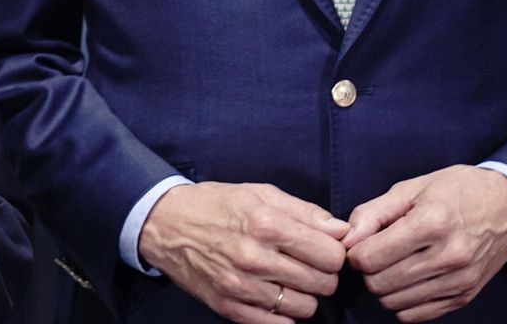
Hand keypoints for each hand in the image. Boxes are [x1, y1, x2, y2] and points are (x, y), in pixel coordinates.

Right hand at [139, 181, 348, 321]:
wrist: (163, 224)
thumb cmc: (215, 205)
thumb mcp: (259, 194)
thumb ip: (305, 212)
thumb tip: (342, 231)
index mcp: (265, 224)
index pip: (331, 255)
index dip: (333, 252)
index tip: (321, 248)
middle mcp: (253, 257)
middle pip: (323, 283)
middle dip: (322, 274)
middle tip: (305, 264)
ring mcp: (240, 286)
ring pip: (306, 308)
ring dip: (304, 295)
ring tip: (288, 279)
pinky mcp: (228, 307)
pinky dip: (284, 313)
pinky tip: (273, 295)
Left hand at [344, 165, 506, 320]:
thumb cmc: (455, 191)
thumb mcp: (410, 188)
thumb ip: (372, 214)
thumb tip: (347, 240)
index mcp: (432, 223)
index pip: (370, 258)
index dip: (355, 252)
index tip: (361, 243)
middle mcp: (449, 256)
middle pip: (379, 283)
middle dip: (368, 270)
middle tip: (376, 253)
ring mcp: (460, 280)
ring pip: (394, 302)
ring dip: (384, 286)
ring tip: (393, 264)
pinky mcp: (466, 296)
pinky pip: (417, 315)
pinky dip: (403, 302)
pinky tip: (408, 280)